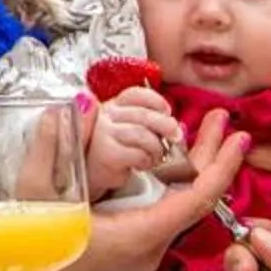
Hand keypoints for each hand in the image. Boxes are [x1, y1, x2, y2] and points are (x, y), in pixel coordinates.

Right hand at [12, 111, 247, 270]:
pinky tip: (159, 164)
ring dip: (185, 171)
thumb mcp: (34, 196)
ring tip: (196, 132)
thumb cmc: (21, 257)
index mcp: (138, 236)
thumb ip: (56, 147)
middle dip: (208, 157)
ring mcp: (138, 258)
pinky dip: (165, 188)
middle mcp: (147, 251)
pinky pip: (156, 217)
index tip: (240, 136)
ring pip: (174, 209)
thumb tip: (78, 106)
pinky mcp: (126, 258)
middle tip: (221, 119)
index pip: (198, 199)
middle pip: (191, 201)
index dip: (223, 165)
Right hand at [83, 86, 178, 200]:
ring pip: (143, 134)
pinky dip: (146, 161)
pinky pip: (137, 153)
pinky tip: (141, 165)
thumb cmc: (115, 152)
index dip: (156, 101)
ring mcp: (103, 133)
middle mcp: (106, 115)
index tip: (167, 113)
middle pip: (144, 114)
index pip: (136, 94)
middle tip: (175, 137)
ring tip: (155, 157)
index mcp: (114, 105)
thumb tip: (179, 129)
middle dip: (165, 125)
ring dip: (156, 148)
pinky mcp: (106, 153)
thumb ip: (152, 126)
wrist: (90, 175)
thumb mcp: (132, 132)